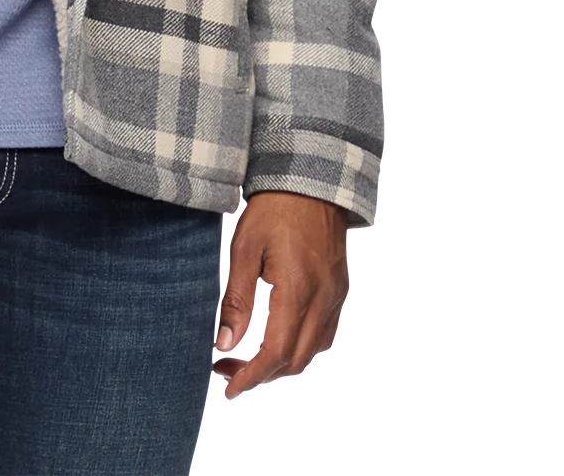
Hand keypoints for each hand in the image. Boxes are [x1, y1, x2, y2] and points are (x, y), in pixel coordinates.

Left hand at [213, 191, 348, 399]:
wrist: (312, 178)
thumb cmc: (274, 207)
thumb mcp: (245, 247)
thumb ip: (235, 297)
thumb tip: (223, 343)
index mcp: (298, 290)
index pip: (276, 352)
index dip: (251, 376)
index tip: (228, 386)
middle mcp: (323, 299)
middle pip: (297, 359)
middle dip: (263, 374)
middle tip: (230, 371)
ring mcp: (336, 294)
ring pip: (314, 349)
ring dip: (284, 362)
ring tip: (250, 359)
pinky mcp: (340, 286)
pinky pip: (325, 331)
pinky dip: (303, 344)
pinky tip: (280, 336)